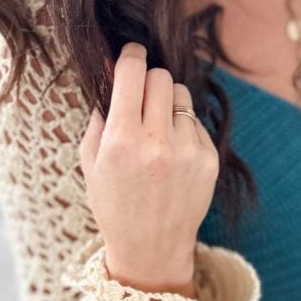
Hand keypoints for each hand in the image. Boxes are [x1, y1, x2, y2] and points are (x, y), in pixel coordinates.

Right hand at [79, 42, 218, 292]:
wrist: (150, 248)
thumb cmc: (113, 201)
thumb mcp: (92, 159)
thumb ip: (100, 111)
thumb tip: (113, 70)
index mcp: (121, 140)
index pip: (133, 72)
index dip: (131, 55)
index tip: (132, 52)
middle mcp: (157, 142)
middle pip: (160, 76)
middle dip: (147, 81)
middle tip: (139, 99)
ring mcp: (187, 150)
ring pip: (181, 94)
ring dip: (167, 102)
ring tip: (156, 130)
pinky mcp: (209, 158)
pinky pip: (195, 120)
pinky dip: (182, 127)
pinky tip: (171, 154)